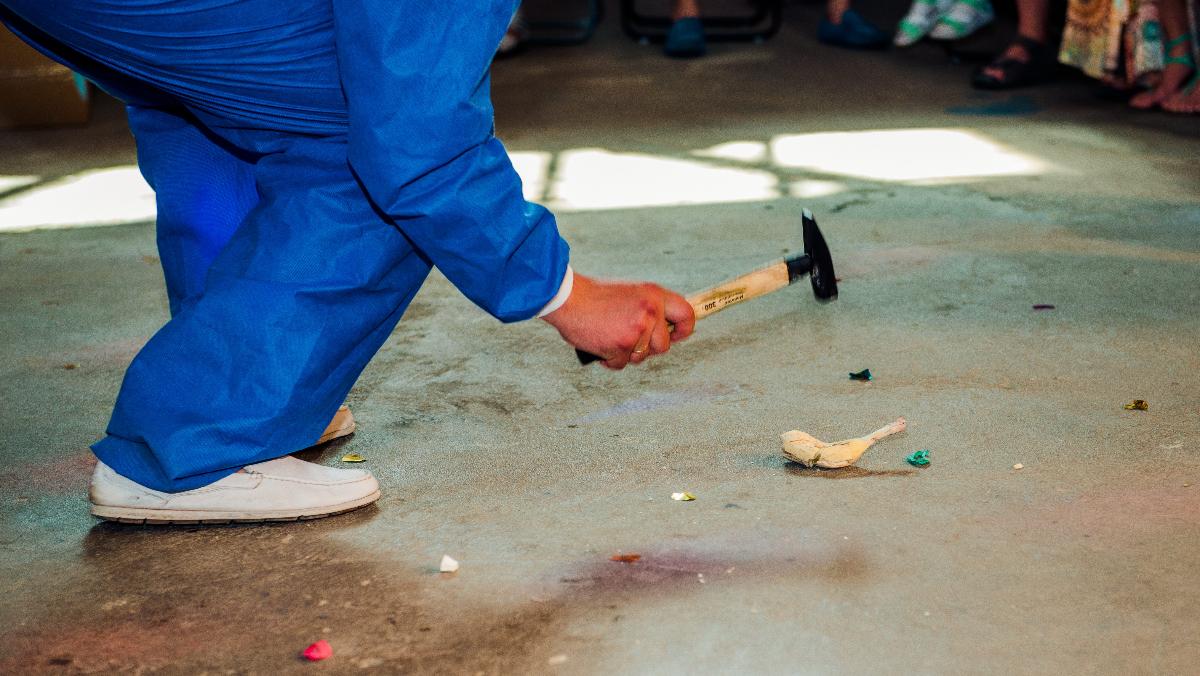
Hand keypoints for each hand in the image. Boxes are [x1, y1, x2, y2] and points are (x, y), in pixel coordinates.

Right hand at [541, 273, 695, 369]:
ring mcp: (637, 329)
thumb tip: (662, 328)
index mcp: (654, 294)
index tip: (675, 336)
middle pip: (663, 346)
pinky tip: (600, 343)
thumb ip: (648, 307)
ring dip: (626, 354)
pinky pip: (621, 363)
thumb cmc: (594, 296)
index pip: (686, 314)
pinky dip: (609, 359)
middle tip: (629, 339)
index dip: (683, 330)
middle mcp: (651, 311)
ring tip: (610, 336)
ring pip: (641, 357)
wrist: (568, 298)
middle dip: (647, 349)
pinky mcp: (622, 345)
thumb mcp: (630, 292)